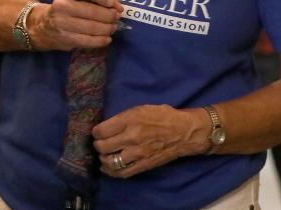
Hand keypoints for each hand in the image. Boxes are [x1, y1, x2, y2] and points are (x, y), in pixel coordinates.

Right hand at [31, 0, 122, 51]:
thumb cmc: (69, 6)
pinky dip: (100, 40)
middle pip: (92, 11)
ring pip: (91, 27)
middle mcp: (61, 5)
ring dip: (107, 28)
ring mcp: (62, 23)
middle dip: (109, 15)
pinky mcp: (65, 38)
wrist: (45, 25)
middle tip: (116, 17)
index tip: (113, 3)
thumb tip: (118, 6)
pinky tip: (107, 39)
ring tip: (113, 27)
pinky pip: (87, 41)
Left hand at [92, 104, 207, 177]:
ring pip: (109, 161)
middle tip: (101, 143)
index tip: (98, 132)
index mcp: (130, 119)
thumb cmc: (163, 116)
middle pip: (102, 146)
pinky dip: (111, 171)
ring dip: (103, 158)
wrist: (183, 132)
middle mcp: (132, 137)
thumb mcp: (141, 108)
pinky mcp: (143, 165)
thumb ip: (123, 118)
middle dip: (98, 145)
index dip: (96, 132)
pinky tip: (108, 167)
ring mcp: (137, 153)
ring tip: (105, 154)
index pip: (101, 130)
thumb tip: (107, 126)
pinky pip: (121, 172)